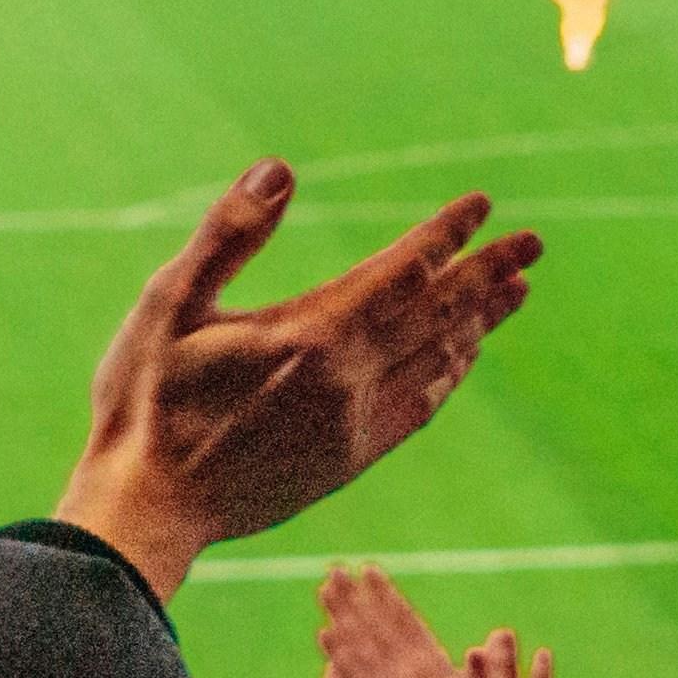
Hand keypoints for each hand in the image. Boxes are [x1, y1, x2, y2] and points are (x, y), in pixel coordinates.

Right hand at [54, 166, 541, 595]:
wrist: (147, 508)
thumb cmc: (144, 400)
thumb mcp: (168, 302)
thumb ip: (228, 233)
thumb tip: (280, 169)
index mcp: (310, 334)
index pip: (401, 271)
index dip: (446, 235)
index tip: (483, 206)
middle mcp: (347, 379)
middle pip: (437, 313)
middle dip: (487, 272)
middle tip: (534, 242)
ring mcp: (355, 425)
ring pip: (437, 361)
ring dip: (480, 321)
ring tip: (518, 289)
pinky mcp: (350, 460)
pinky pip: (420, 408)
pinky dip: (449, 376)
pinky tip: (464, 358)